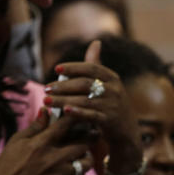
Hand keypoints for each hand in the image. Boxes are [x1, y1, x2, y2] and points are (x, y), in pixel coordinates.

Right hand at [0, 108, 92, 174]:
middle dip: (89, 136)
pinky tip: (75, 166)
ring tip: (82, 151)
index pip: (65, 125)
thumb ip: (36, 126)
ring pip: (87, 162)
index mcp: (42, 144)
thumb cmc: (8, 161)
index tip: (82, 112)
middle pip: (83, 144)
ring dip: (87, 155)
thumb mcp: (18, 140)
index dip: (76, 116)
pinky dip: (81, 171)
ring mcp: (60, 174)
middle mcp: (54, 158)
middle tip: (91, 132)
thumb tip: (47, 109)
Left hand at [45, 40, 142, 172]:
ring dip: (63, 100)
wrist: (127, 132)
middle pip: (85, 84)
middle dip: (63, 85)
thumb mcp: (108, 84)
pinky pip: (91, 115)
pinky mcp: (110, 121)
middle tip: (46, 87)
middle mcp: (114, 90)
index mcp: (112, 78)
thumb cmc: (112, 104)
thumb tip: (95, 42)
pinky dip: (77, 112)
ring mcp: (113, 106)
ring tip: (47, 100)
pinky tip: (64, 111)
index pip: (91, 68)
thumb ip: (97, 65)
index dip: (73, 67)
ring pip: (84, 100)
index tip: (56, 69)